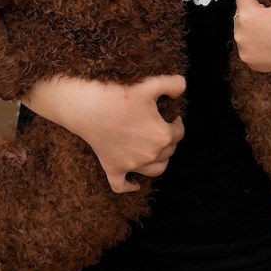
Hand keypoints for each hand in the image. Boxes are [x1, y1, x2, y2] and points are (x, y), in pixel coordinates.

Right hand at [24, 74, 186, 192]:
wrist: (87, 105)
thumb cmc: (119, 94)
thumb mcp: (150, 84)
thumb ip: (172, 83)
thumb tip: (183, 85)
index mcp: (162, 136)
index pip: (179, 133)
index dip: (178, 123)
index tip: (173, 116)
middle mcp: (150, 154)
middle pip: (169, 151)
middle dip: (169, 140)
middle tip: (161, 127)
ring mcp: (131, 164)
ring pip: (154, 170)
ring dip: (159, 162)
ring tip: (156, 150)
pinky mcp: (112, 168)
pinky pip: (121, 185)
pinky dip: (129, 186)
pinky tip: (135, 184)